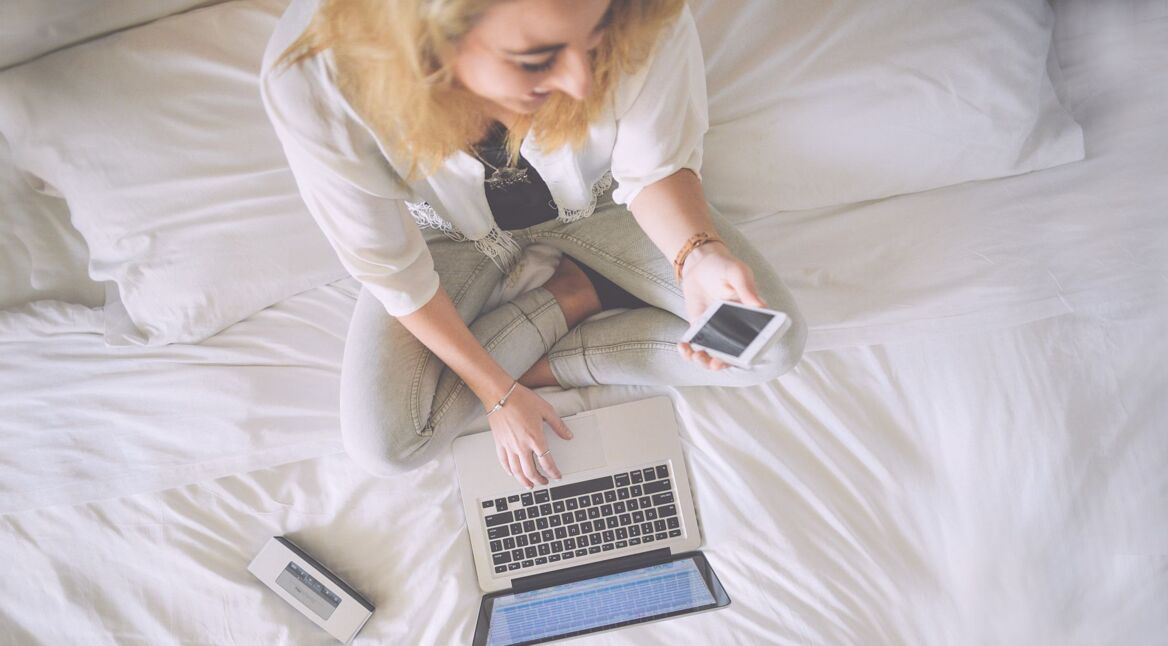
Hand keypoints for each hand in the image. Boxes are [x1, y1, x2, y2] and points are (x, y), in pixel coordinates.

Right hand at [486, 384, 572, 488]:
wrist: (500, 394)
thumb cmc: (521, 399)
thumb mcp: (546, 410)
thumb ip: (559, 426)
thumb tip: (568, 435)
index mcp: (535, 438)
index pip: (547, 462)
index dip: (553, 472)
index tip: (556, 476)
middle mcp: (521, 445)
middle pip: (531, 471)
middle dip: (539, 480)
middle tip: (544, 482)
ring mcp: (509, 446)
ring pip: (517, 471)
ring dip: (524, 481)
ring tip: (529, 485)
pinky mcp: (499, 443)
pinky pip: (504, 462)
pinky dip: (509, 471)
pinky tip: (512, 473)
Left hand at [676, 243, 765, 370]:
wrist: (700, 263)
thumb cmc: (724, 266)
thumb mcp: (738, 273)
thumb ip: (748, 289)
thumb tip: (761, 306)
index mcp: (750, 317)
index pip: (754, 340)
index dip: (750, 354)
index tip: (742, 359)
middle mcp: (734, 327)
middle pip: (732, 354)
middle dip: (723, 363)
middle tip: (715, 363)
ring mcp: (716, 329)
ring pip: (712, 354)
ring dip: (704, 361)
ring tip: (697, 356)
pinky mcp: (699, 328)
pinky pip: (695, 345)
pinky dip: (688, 351)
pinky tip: (682, 346)